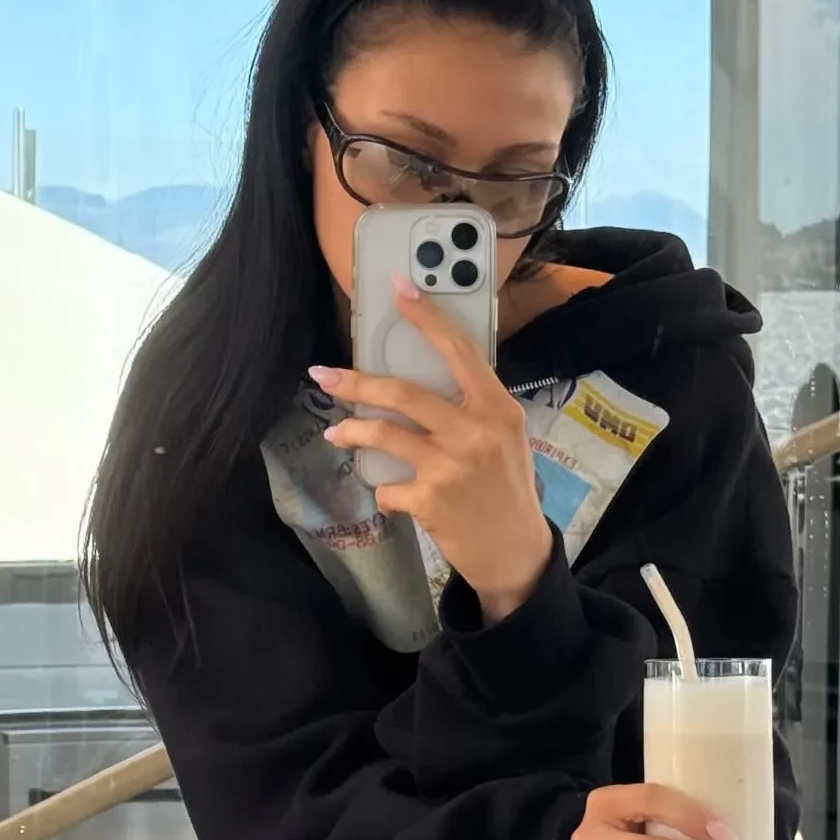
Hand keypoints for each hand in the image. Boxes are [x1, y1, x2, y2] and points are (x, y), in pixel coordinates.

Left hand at [313, 279, 551, 621]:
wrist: (515, 552)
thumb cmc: (507, 490)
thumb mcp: (505, 438)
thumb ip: (473, 409)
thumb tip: (425, 380)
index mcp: (497, 408)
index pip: (459, 350)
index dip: (426, 316)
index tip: (398, 287)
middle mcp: (475, 432)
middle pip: (404, 394)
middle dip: (356, 382)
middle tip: (324, 376)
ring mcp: (450, 467)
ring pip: (384, 436)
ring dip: (353, 432)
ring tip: (336, 433)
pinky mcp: (430, 501)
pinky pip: (388, 488)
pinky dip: (384, 492)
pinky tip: (393, 497)